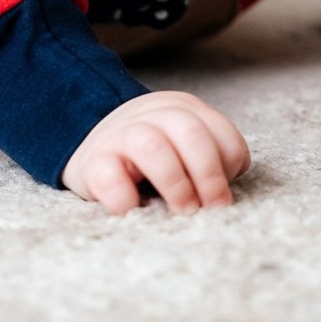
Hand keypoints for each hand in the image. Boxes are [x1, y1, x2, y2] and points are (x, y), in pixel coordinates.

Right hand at [61, 91, 250, 215]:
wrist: (91, 148)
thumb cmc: (149, 159)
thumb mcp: (181, 148)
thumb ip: (207, 160)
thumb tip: (222, 197)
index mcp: (181, 109)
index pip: (219, 130)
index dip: (229, 163)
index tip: (224, 195)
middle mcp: (152, 115)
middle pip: (189, 131)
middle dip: (208, 173)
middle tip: (212, 207)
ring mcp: (120, 135)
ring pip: (151, 146)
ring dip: (174, 182)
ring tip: (183, 211)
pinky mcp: (92, 162)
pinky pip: (109, 176)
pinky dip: (126, 198)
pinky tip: (135, 211)